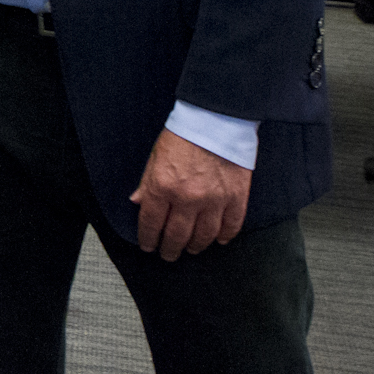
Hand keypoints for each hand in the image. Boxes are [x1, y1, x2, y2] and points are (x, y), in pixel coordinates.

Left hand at [129, 129, 250, 261]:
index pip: (151, 223)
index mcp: (162, 186)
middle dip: (169, 249)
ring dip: (195, 246)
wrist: (216, 119)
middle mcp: (187, 198)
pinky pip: (230, 227)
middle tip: (167, 254)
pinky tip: (217, 240)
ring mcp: (214, 200)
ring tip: (190, 249)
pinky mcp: (236, 198)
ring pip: (203, 237)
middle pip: (176, 236)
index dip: (148, 239)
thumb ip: (147, 182)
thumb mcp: (155, 155)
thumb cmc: (184, 133)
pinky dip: (223, 237)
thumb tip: (138, 202)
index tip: (148, 246)